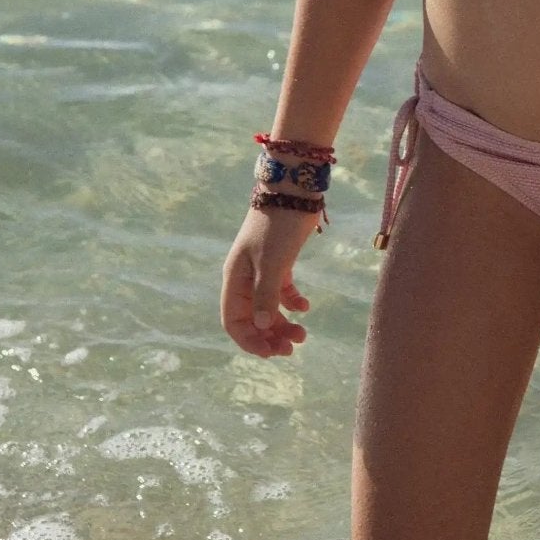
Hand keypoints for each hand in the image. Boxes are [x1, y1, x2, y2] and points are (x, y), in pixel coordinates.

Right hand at [220, 207, 318, 357]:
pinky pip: (281, 291)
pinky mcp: (280, 261)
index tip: (271, 352)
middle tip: (292, 348)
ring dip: (282, 323)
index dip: (249, 341)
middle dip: (269, 336)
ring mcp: (262, 269)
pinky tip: (306, 308)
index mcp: (235, 278)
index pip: (234, 321)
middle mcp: (245, 277)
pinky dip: (292, 302)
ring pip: (268, 307)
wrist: (294, 187)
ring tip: (303, 334)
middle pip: (252, 318)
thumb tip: (261, 327)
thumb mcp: (272, 262)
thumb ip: (265, 295)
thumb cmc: (279, 225)